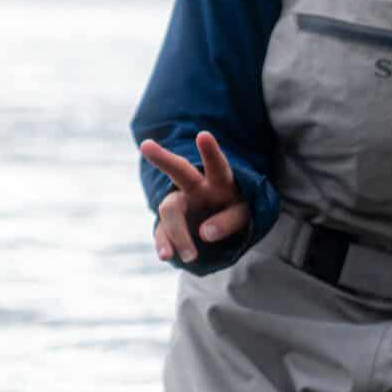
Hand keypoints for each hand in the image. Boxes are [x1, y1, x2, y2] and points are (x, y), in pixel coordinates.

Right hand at [141, 131, 251, 264]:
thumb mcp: (245, 215)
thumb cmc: (237, 210)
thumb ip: (230, 221)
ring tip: (190, 256)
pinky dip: (165, 244)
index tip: (203, 135)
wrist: (224, 226)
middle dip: (163, 158)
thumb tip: (205, 234)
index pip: (216, 165)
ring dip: (178, 232)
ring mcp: (180, 205)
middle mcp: (196, 187)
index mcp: (219, 180)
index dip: (210, 151)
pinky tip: (167, 255)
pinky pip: (162, 232)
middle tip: (146, 145)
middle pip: (178, 171)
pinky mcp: (170, 225)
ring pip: (170, 210)